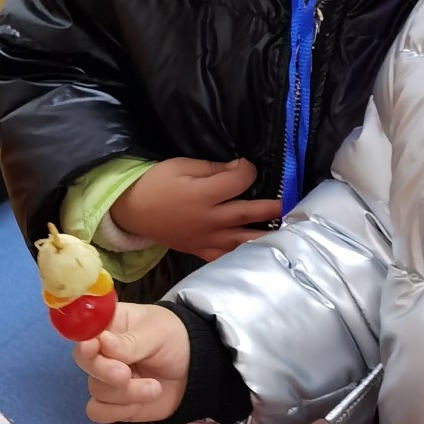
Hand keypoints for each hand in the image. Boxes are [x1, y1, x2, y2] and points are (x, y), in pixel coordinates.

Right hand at [75, 303, 191, 423]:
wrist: (196, 372)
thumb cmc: (175, 340)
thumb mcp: (158, 333)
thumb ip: (130, 341)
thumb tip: (100, 342)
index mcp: (110, 325)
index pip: (85, 331)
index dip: (84, 341)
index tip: (92, 348)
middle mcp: (102, 352)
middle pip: (84, 362)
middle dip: (103, 371)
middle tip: (125, 374)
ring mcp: (106, 379)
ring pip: (96, 390)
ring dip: (125, 393)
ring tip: (154, 388)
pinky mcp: (114, 403)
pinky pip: (98, 412)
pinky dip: (116, 411)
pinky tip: (138, 405)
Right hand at [109, 157, 278, 261]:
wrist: (131, 212)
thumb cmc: (155, 183)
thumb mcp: (181, 165)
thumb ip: (213, 168)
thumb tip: (239, 169)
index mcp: (203, 195)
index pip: (238, 181)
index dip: (248, 171)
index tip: (248, 166)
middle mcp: (209, 219)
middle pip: (248, 213)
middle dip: (272, 208)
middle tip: (292, 204)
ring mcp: (206, 238)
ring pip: (242, 241)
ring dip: (266, 237)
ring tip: (288, 235)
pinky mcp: (200, 250)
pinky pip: (226, 257)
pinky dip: (244, 257)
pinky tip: (260, 256)